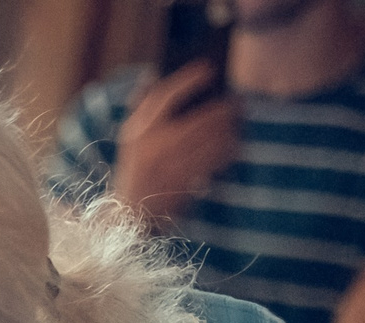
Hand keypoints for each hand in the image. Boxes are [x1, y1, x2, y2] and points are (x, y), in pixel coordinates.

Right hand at [109, 64, 238, 226]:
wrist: (129, 211)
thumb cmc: (133, 168)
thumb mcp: (128, 136)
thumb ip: (139, 105)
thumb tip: (151, 75)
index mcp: (139, 131)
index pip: (165, 96)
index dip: (188, 79)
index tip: (208, 68)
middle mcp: (155, 146)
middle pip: (199, 119)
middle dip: (223, 109)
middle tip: (236, 102)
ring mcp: (170, 165)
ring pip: (211, 140)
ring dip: (229, 129)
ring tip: (236, 121)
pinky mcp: (184, 182)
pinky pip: (214, 161)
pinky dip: (227, 150)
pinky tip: (232, 143)